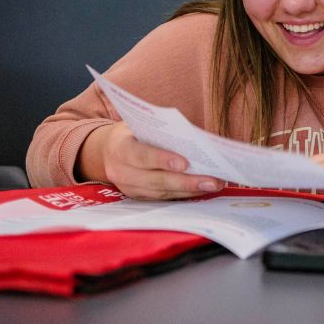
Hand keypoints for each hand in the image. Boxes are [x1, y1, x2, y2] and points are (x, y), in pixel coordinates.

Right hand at [77, 122, 223, 199]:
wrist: (109, 150)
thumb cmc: (135, 132)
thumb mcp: (142, 125)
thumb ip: (163, 132)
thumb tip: (198, 140)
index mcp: (120, 148)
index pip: (141, 155)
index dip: (162, 160)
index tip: (185, 163)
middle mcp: (121, 172)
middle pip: (155, 180)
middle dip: (186, 181)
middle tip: (213, 180)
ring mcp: (128, 188)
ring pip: (162, 193)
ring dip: (190, 190)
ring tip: (214, 185)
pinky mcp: (138, 198)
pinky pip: (163, 198)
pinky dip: (184, 194)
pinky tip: (203, 189)